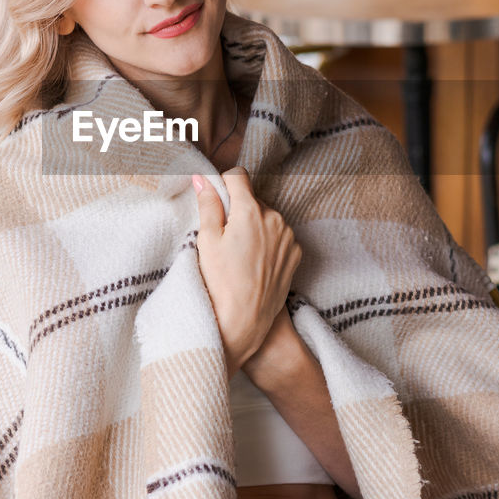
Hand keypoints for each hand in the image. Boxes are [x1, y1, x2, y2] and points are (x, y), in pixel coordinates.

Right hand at [192, 167, 301, 374]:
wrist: (244, 322)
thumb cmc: (220, 282)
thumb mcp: (207, 240)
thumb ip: (208, 204)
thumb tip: (203, 178)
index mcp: (251, 211)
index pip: (238, 176)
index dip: (224, 183)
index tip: (216, 197)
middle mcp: (275, 218)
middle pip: (253, 199)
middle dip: (238, 209)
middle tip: (223, 235)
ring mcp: (288, 237)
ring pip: (267, 218)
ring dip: (254, 226)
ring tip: (239, 253)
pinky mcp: (295, 254)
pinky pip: (279, 236)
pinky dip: (268, 242)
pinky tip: (254, 262)